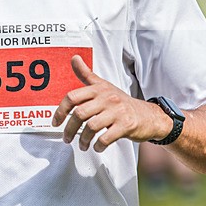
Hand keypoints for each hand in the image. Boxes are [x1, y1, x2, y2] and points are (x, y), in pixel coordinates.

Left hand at [51, 55, 170, 151]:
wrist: (149, 115)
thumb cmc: (121, 102)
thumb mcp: (103, 85)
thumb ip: (86, 74)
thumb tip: (74, 58)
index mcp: (98, 89)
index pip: (73, 97)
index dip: (60, 111)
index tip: (56, 122)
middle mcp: (107, 98)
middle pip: (80, 114)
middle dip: (69, 129)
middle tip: (66, 138)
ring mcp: (117, 111)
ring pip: (91, 126)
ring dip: (83, 139)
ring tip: (82, 145)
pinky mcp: (126, 125)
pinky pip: (106, 137)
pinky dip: (98, 145)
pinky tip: (97, 147)